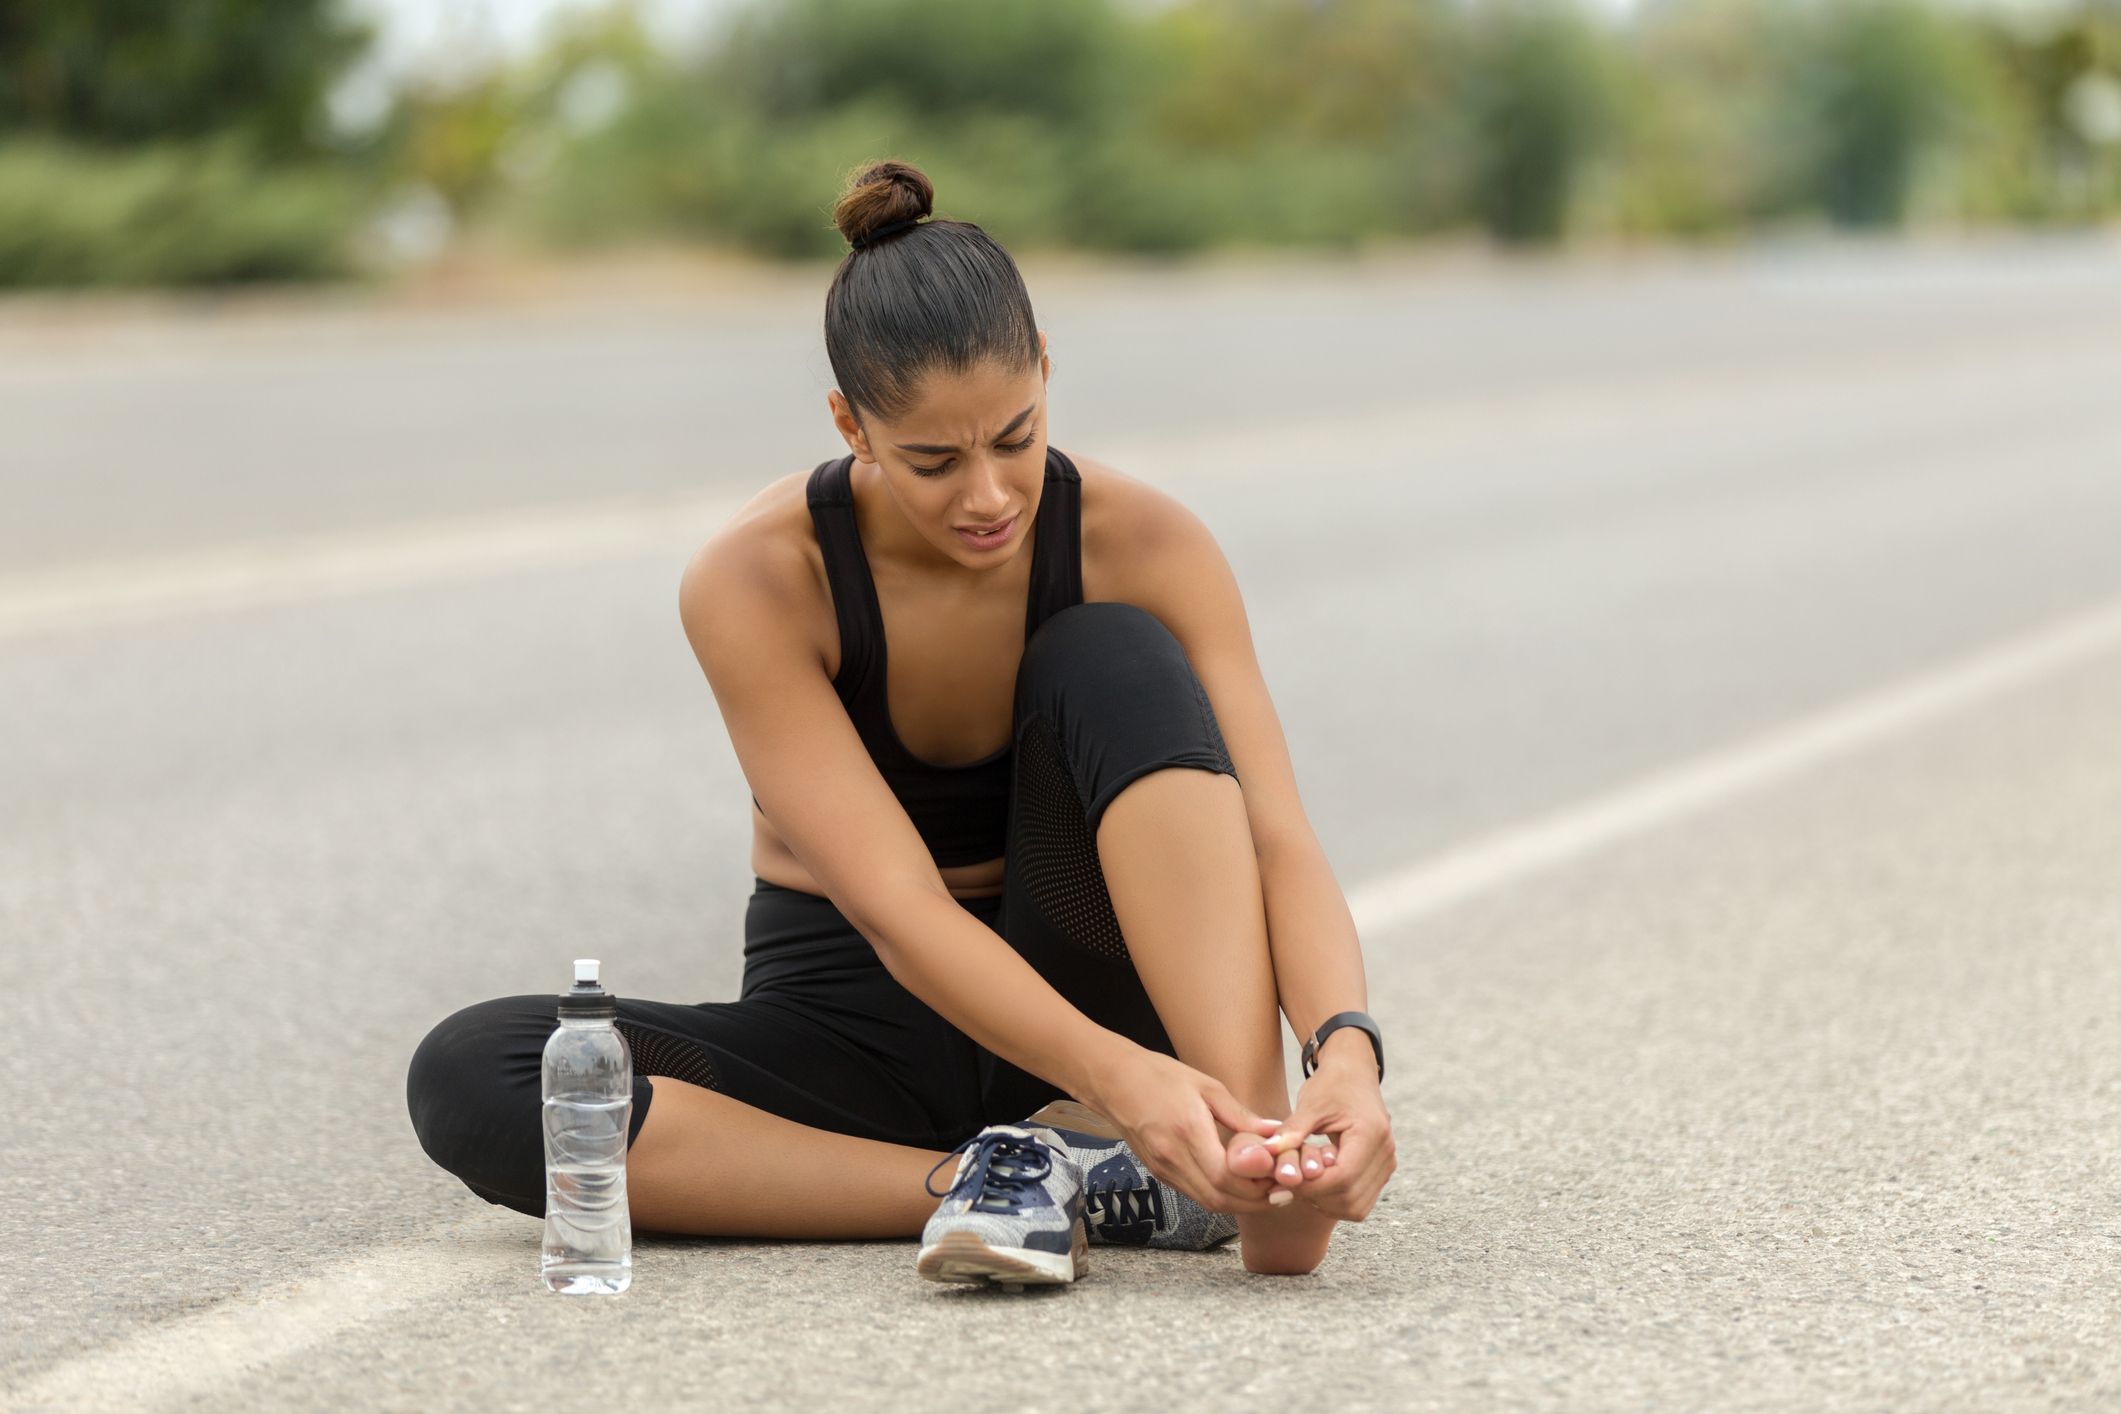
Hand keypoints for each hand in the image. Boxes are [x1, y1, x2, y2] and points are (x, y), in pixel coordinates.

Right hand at [1089, 1047, 1289, 1213]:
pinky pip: (1195, 1194)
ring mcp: (1164, 1169)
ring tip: (1264, 1190)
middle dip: (1254, 1202)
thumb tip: (1276, 1132)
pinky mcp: (1159, 1172)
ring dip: (1239, 1203)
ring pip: (1207, 1202)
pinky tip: (1236, 1184)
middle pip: (1219, 1199)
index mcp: (1188, 1132)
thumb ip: (1241, 1115)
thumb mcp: (1207, 1086)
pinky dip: (1220, 1195)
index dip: (1257, 1186)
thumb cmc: (1158, 1076)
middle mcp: (1173, 1157)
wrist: (1113, 1081)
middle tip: (1280, 1192)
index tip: (1280, 1178)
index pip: (1226, 1177)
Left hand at [1272, 1054, 1393, 1220]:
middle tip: (1291, 1181)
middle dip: (1316, 1197)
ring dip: (1325, 1203)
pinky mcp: (1383, 1171)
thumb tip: (1267, 1153)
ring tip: (1304, 1180)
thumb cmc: (1331, 1085)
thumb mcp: (1309, 1105)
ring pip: (1356, 1207)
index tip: (1285, 1178)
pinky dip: (1336, 1200)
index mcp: (1370, 1134)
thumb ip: (1291, 1131)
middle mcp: (1385, 1153)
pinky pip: (1360, 1202)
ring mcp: (1387, 1164)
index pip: (1342, 1179)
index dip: (1310, 1186)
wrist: (1354, 1072)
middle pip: (1350, 1199)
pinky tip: (1317, 1181)